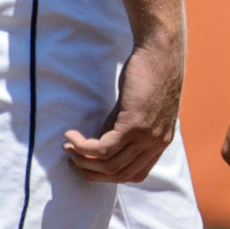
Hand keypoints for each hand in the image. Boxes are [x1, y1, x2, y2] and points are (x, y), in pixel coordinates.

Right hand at [65, 30, 184, 182]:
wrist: (160, 52)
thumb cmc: (148, 76)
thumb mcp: (135, 111)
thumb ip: (120, 131)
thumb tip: (95, 148)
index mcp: (161, 143)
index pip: (135, 175)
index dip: (109, 175)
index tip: (89, 165)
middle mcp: (157, 144)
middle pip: (120, 175)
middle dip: (91, 172)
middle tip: (72, 159)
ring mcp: (147, 136)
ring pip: (109, 165)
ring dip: (82, 160)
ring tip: (68, 146)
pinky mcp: (135, 125)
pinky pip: (103, 148)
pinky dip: (83, 147)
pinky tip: (71, 135)